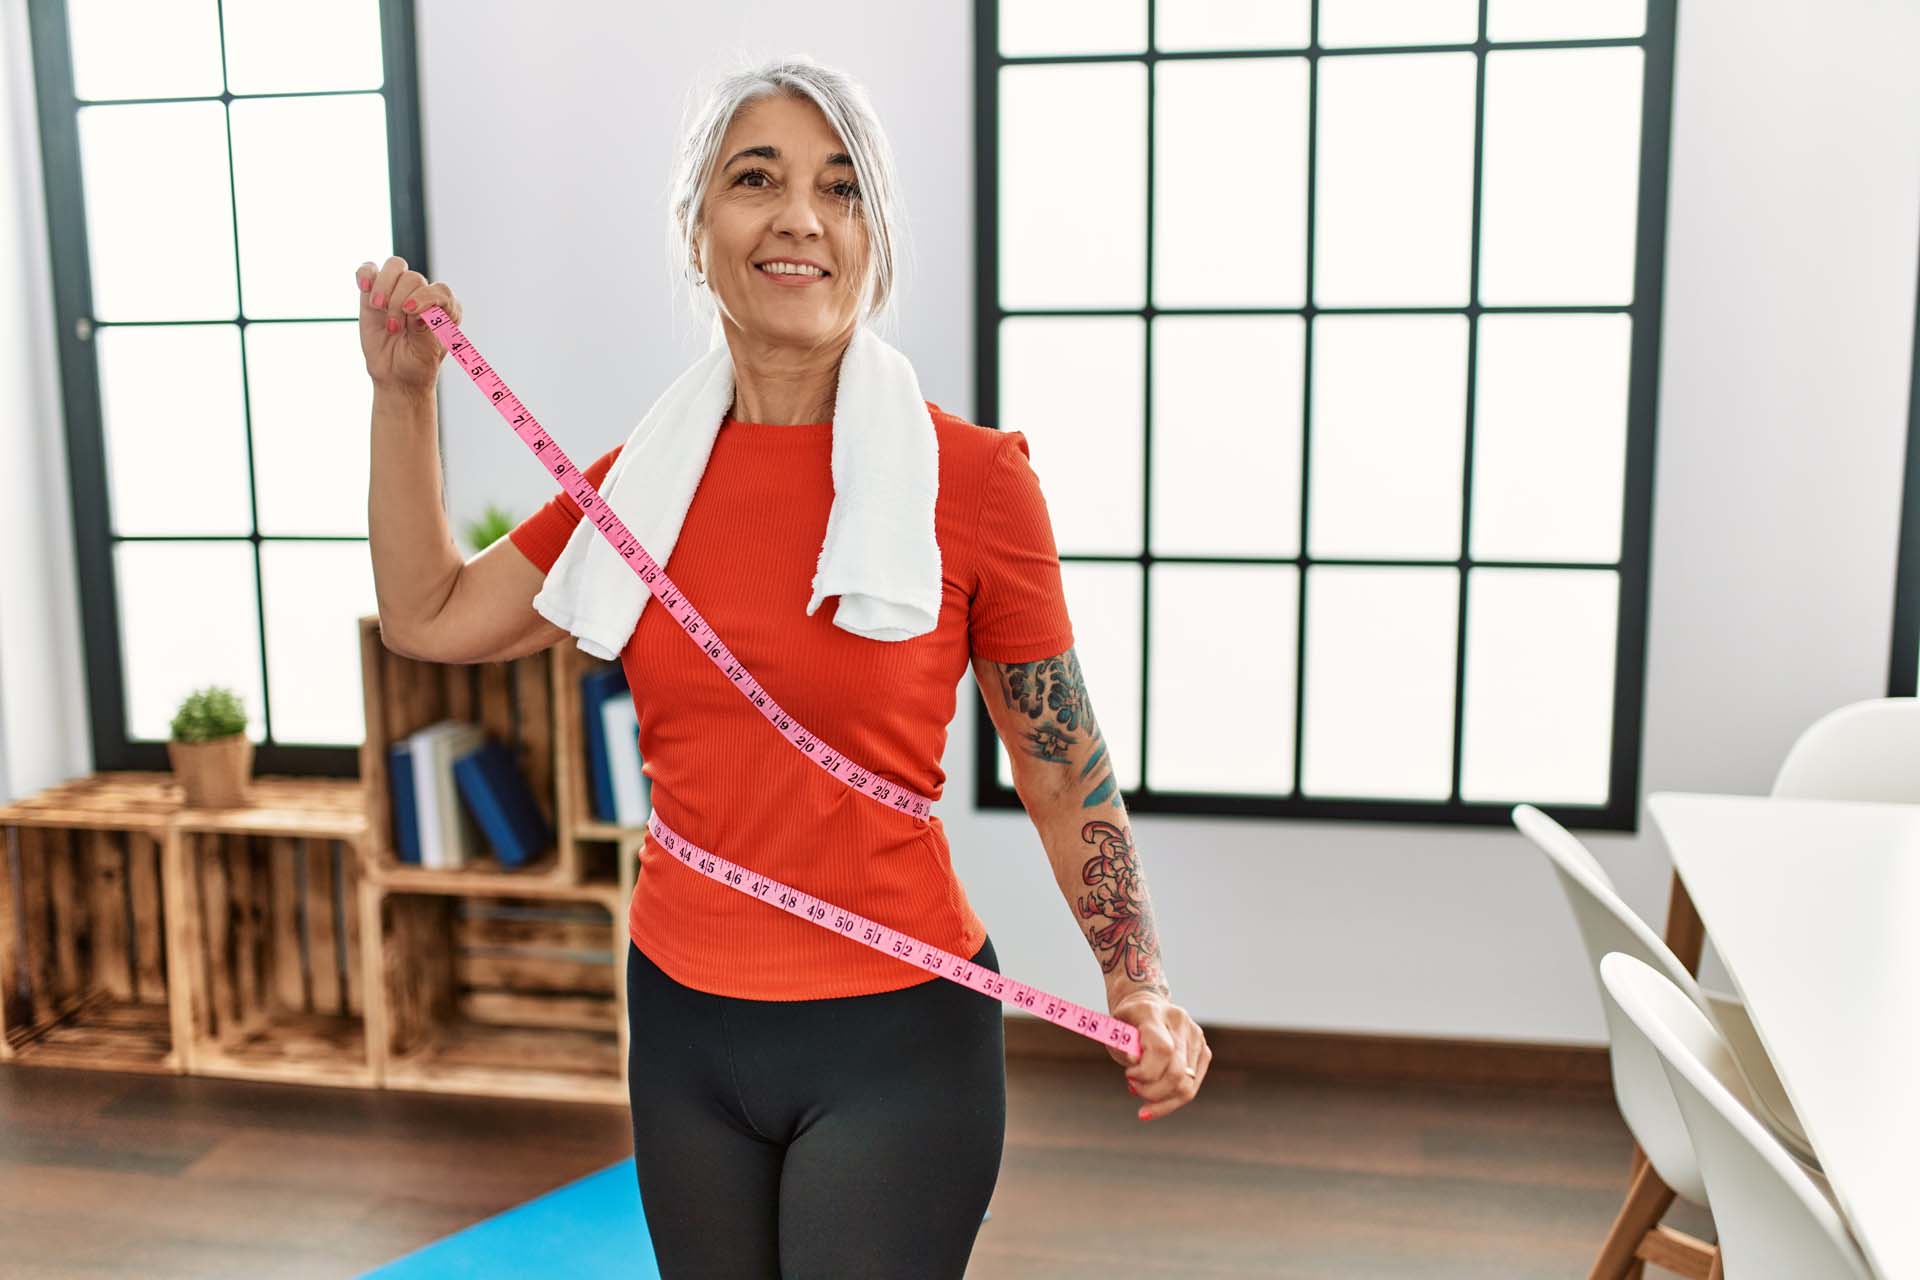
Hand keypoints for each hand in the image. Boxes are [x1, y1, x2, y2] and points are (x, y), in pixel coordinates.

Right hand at [356, 255, 463, 394]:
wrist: (394, 375)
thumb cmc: (416, 366)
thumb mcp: (426, 354)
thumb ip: (425, 330)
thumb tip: (416, 307)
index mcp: (446, 310)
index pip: (441, 291)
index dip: (425, 296)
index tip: (410, 311)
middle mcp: (424, 295)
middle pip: (414, 278)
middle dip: (399, 302)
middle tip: (393, 329)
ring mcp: (399, 291)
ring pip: (395, 266)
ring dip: (384, 285)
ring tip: (378, 308)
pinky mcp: (375, 292)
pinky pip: (369, 270)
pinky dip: (365, 274)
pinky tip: (364, 288)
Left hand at [1105, 988, 1209, 1120]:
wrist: (1143, 1004)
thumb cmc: (1126, 1023)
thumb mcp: (1115, 1032)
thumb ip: (1123, 1048)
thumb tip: (1135, 1061)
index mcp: (1154, 1013)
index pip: (1162, 1049)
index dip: (1146, 1072)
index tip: (1129, 1075)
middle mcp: (1180, 1022)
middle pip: (1177, 1072)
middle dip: (1152, 1092)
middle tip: (1133, 1088)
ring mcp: (1196, 1036)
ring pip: (1188, 1084)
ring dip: (1162, 1100)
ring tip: (1143, 1094)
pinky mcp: (1204, 1050)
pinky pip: (1192, 1085)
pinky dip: (1172, 1099)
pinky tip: (1155, 1100)